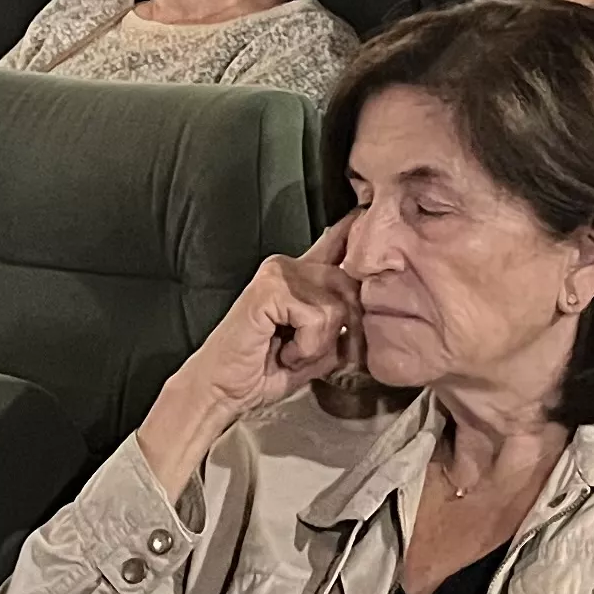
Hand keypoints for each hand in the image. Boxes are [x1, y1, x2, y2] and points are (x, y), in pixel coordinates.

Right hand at [149, 221, 357, 487]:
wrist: (222, 390)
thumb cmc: (264, 371)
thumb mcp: (318, 347)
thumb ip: (343, 324)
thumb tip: (372, 310)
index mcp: (300, 275)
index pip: (335, 240)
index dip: (354, 226)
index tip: (365, 204)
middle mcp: (288, 265)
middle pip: (352, 286)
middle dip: (345, 331)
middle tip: (310, 352)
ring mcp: (278, 273)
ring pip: (337, 308)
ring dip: (318, 345)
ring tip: (289, 351)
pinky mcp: (270, 289)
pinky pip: (317, 319)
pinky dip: (306, 347)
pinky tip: (282, 352)